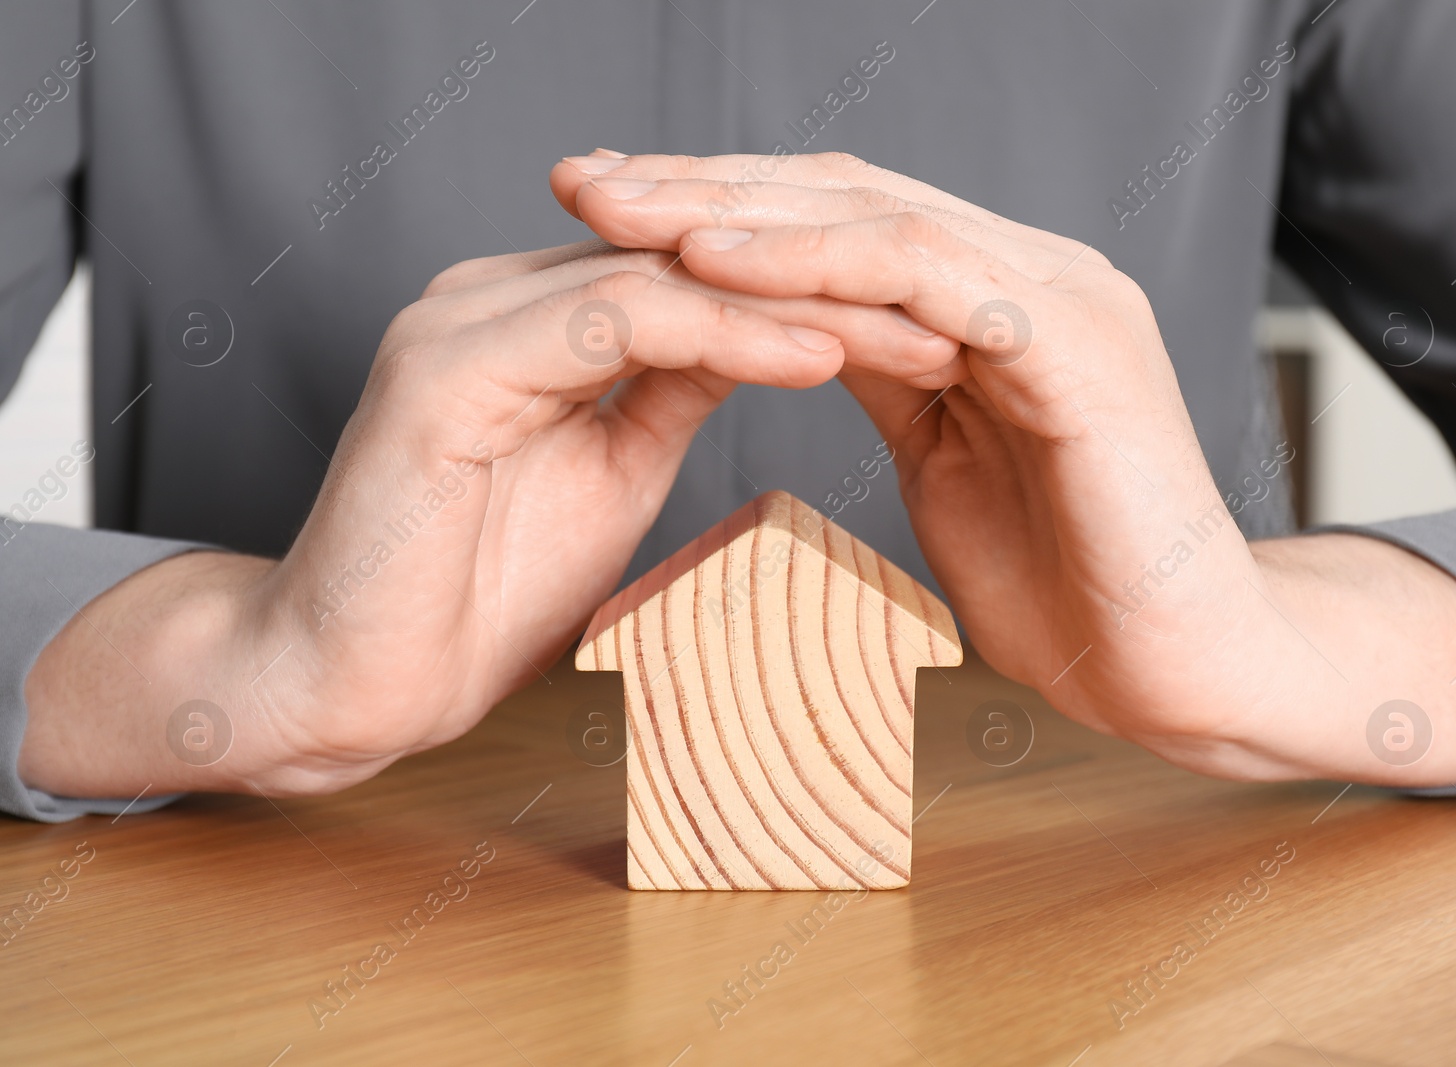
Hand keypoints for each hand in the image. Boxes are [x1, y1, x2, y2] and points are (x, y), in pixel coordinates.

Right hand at [20, 235, 957, 797]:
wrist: (347, 683)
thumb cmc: (472, 596)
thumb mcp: (610, 477)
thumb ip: (669, 396)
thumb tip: (764, 344)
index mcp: (537, 316)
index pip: (706, 273)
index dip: (826, 292)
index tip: (941, 326)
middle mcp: (499, 294)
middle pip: (699, 256)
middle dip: (838, 282)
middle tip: (962, 310)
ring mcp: (466, 321)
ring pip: (669, 273)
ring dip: (803, 300)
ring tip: (919, 329)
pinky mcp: (446, 370)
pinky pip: (613, 326)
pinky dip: (723, 336)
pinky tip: (817, 355)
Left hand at [552, 152, 1455, 786]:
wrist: (1182, 669)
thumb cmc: (1066, 585)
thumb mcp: (944, 458)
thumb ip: (885, 376)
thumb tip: (790, 329)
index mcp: (992, 297)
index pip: (837, 219)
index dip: (716, 208)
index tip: (604, 215)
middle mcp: (1026, 272)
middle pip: (841, 193)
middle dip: (701, 184)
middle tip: (581, 179)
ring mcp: (1058, 294)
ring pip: (873, 214)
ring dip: (734, 208)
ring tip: (620, 209)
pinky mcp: (1075, 340)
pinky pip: (924, 275)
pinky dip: (813, 263)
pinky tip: (713, 263)